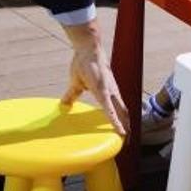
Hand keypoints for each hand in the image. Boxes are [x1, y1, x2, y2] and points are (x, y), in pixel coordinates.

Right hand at [61, 22, 128, 136]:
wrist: (87, 50)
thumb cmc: (83, 63)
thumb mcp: (76, 84)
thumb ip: (72, 95)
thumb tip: (64, 104)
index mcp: (107, 92)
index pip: (117, 108)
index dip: (120, 120)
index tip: (122, 131)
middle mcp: (113, 93)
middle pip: (123, 113)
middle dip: (126, 126)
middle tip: (127, 139)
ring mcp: (110, 93)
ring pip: (121, 114)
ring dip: (124, 127)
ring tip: (126, 139)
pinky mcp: (104, 92)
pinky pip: (111, 111)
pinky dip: (116, 122)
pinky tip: (121, 131)